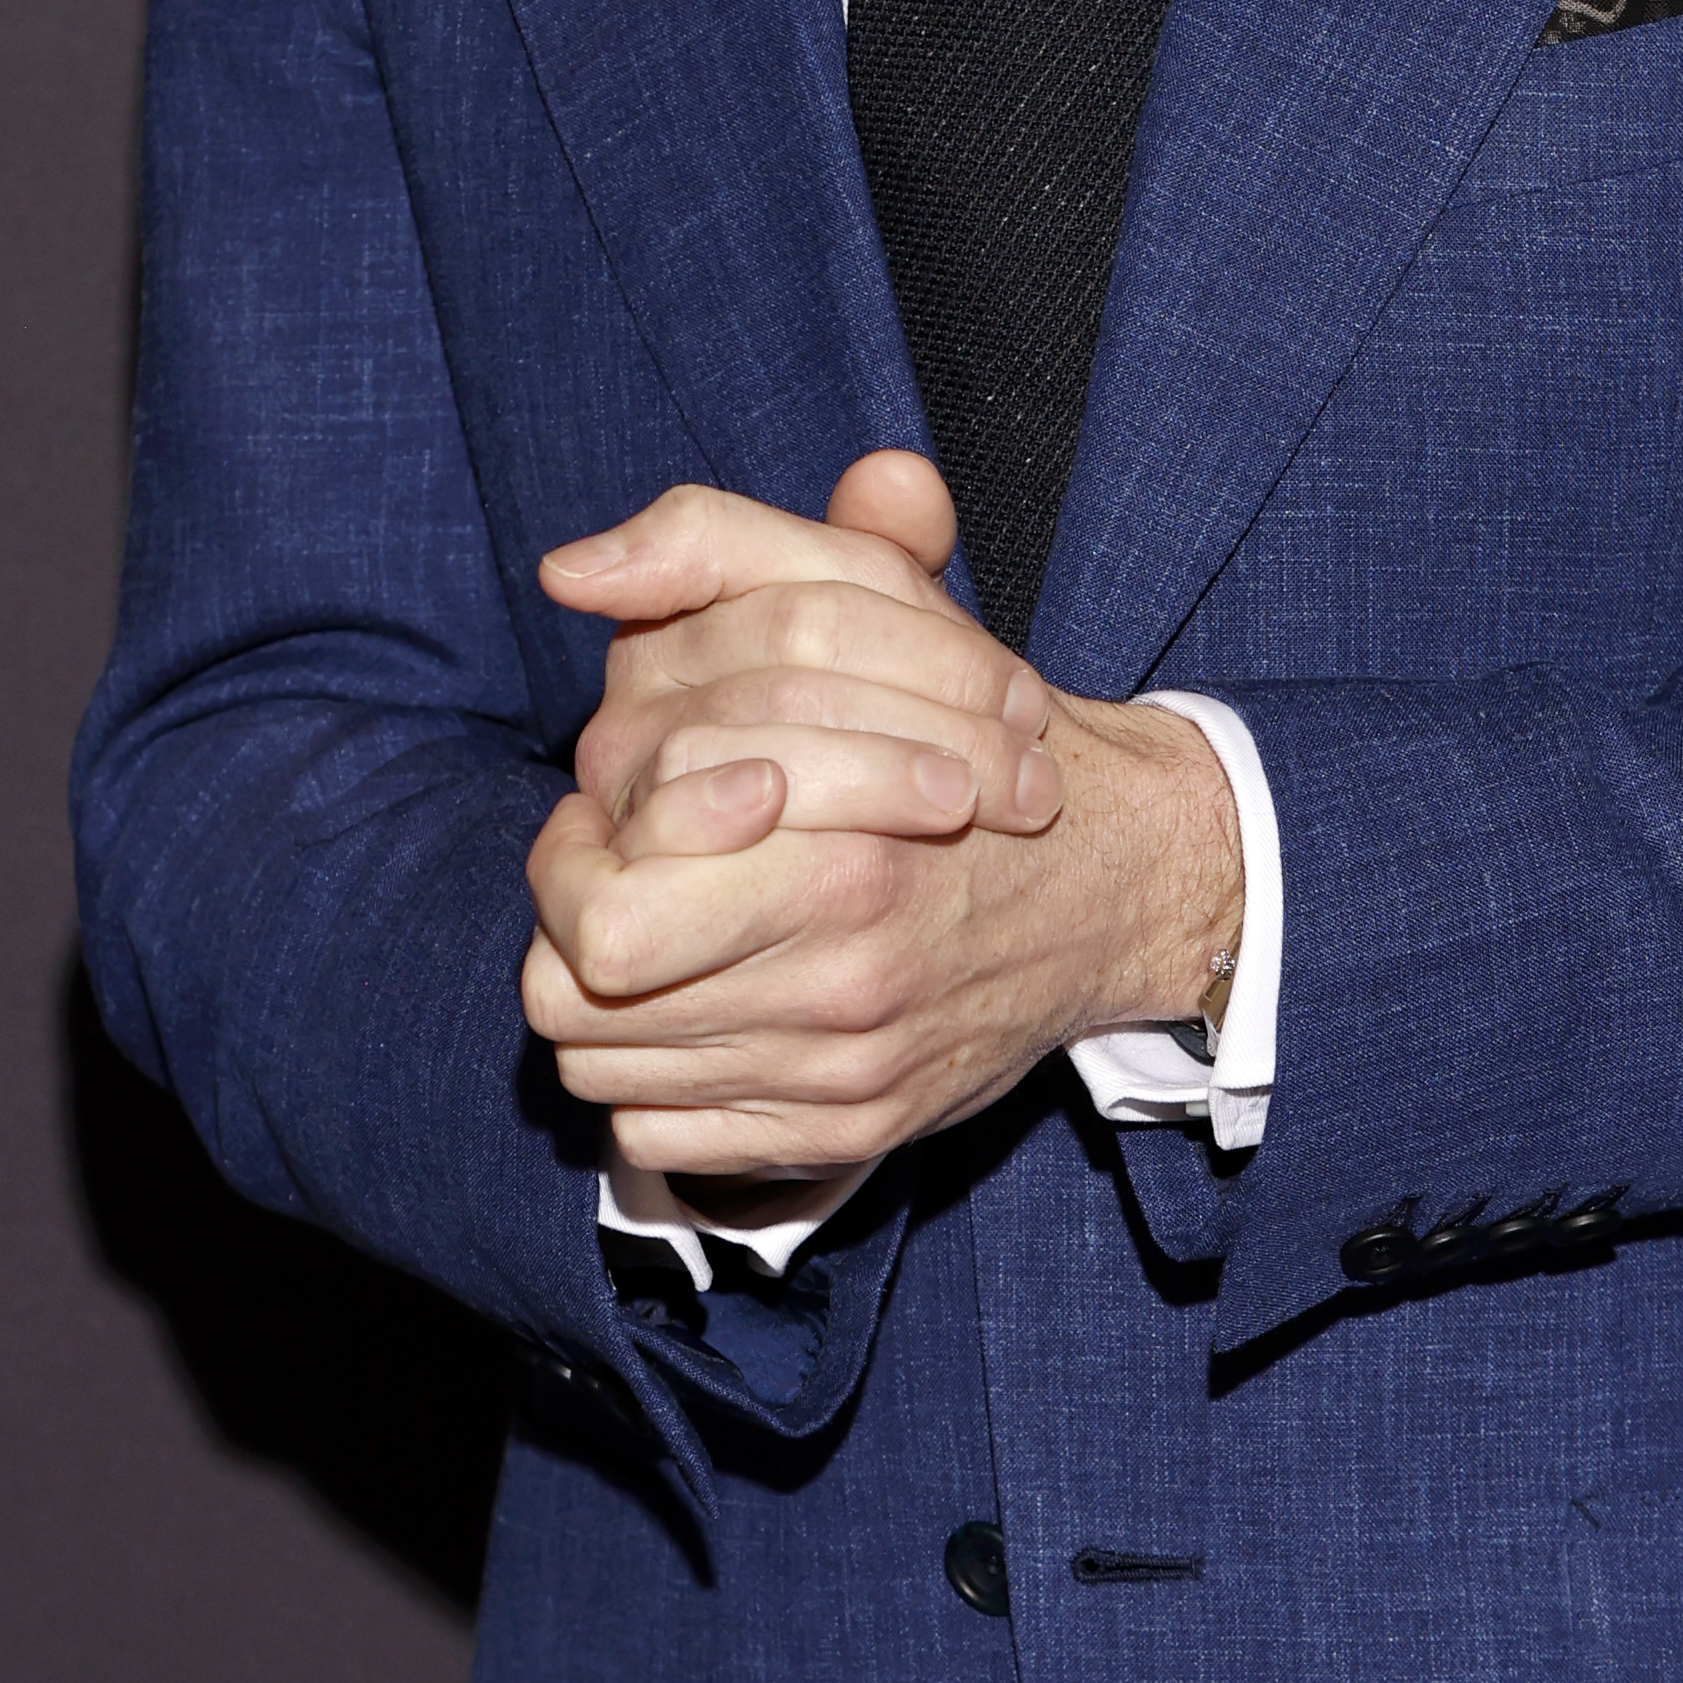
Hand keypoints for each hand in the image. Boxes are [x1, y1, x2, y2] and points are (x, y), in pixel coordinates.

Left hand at [520, 456, 1241, 1177]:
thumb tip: (577, 566)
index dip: (570, 861)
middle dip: (569, 931)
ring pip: (608, 1073)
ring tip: (648, 926)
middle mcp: (842, 983)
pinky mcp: (848, 1131)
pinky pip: (667, 1133)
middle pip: (578, 1004)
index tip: (602, 814)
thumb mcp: (869, 602)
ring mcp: (843, 1071)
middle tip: (604, 873)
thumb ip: (719, 549)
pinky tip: (696, 1001)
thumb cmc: (970, 729)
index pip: (603, 920)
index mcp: (841, 859)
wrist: (1114, 878)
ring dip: (602, 1000)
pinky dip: (656, 1077)